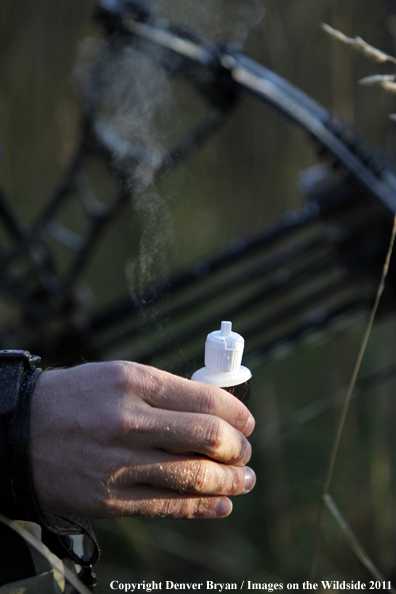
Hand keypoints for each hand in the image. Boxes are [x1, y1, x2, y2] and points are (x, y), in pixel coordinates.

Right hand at [29, 361, 255, 519]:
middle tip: (246, 451)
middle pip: (208, 437)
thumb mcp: (118, 375)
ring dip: (231, 481)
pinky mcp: (109, 499)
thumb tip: (216, 410)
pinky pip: (168, 506)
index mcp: (134, 382)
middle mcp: (129, 420)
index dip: (237, 412)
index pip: (205, 399)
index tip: (246, 421)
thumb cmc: (76, 398)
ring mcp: (119, 463)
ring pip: (195, 476)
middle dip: (239, 448)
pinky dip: (204, 508)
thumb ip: (165, 392)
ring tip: (244, 479)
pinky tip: (222, 504)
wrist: (20, 430)